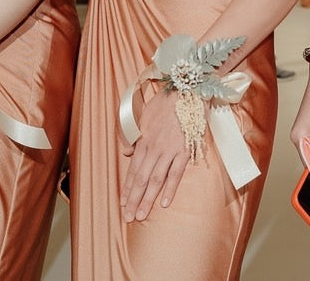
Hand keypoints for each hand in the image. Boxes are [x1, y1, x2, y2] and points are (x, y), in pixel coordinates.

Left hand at [120, 89, 188, 222]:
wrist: (186, 90)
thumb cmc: (166, 102)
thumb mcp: (143, 116)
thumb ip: (134, 135)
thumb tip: (126, 152)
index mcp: (143, 141)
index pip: (132, 170)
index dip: (127, 188)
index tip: (123, 203)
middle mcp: (153, 148)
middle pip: (140, 179)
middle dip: (133, 200)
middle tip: (128, 218)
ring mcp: (169, 150)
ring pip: (155, 180)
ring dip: (147, 199)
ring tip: (141, 215)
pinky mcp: (184, 150)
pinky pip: (176, 173)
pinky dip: (169, 188)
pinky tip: (164, 202)